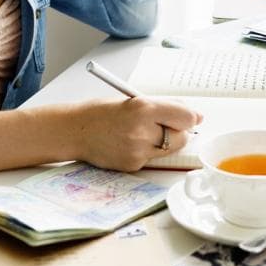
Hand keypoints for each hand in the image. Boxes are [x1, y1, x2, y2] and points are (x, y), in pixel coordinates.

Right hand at [72, 97, 202, 171]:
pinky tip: (130, 143)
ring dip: (166, 142)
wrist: (73, 130)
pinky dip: (149, 151)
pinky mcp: (132, 165)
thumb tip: (192, 116)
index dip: (191, 117)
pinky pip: (153, 158)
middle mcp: (142, 131)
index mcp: (143, 108)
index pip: (185, 117)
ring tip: (145, 133)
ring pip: (169, 149)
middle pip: (182, 137)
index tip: (192, 117)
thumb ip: (162, 107)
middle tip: (166, 125)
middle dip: (179, 131)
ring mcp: (137, 151)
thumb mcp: (133, 100)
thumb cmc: (101, 112)